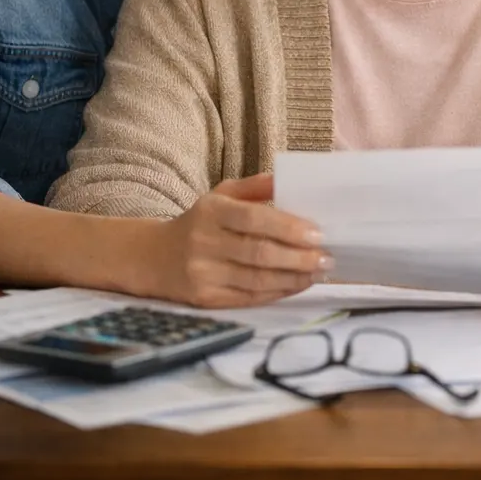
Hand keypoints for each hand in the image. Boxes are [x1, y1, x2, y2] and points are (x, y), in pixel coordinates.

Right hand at [145, 173, 332, 308]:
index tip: (318, 233)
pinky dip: (278, 292)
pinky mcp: (205, 299)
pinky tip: (298, 285)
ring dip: (294, 278)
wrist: (153, 258)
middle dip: (299, 258)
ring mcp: (203, 274)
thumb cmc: (201, 222)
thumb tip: (292, 179)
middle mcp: (204, 243)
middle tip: (328, 257)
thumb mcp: (221, 194)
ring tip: (320, 272)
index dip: (288, 228)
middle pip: (259, 254)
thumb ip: (256, 186)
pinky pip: (249, 298)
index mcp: (211, 211)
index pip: (253, 219)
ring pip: (256, 280)